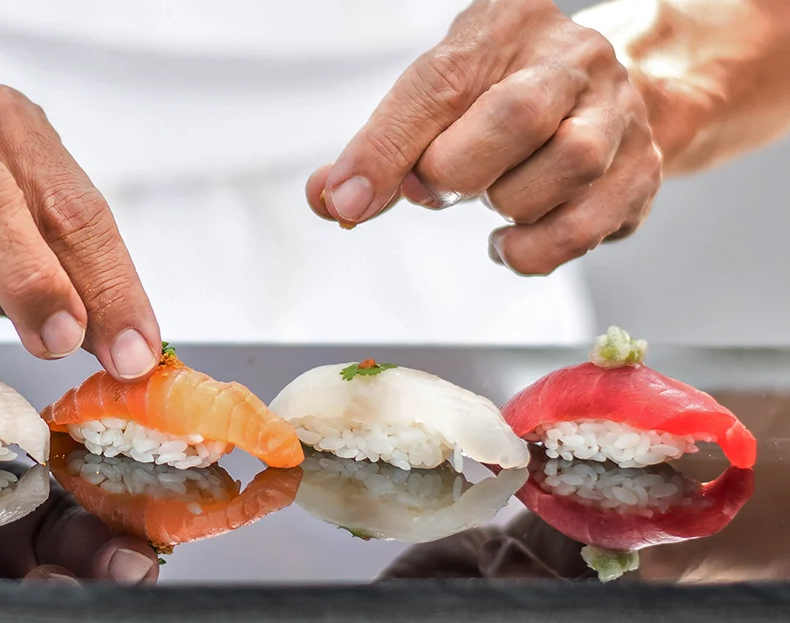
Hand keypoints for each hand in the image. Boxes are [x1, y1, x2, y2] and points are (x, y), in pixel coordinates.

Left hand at [307, 0, 661, 275]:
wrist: (603, 95)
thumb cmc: (500, 95)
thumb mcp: (436, 98)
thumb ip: (381, 147)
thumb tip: (331, 198)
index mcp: (509, 23)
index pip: (439, 82)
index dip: (385, 146)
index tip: (345, 199)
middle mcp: (576, 57)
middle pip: (517, 115)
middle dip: (456, 170)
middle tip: (433, 188)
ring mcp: (620, 112)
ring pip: (567, 165)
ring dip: (507, 204)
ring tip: (490, 199)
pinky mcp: (642, 170)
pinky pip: (588, 226)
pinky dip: (535, 250)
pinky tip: (510, 242)